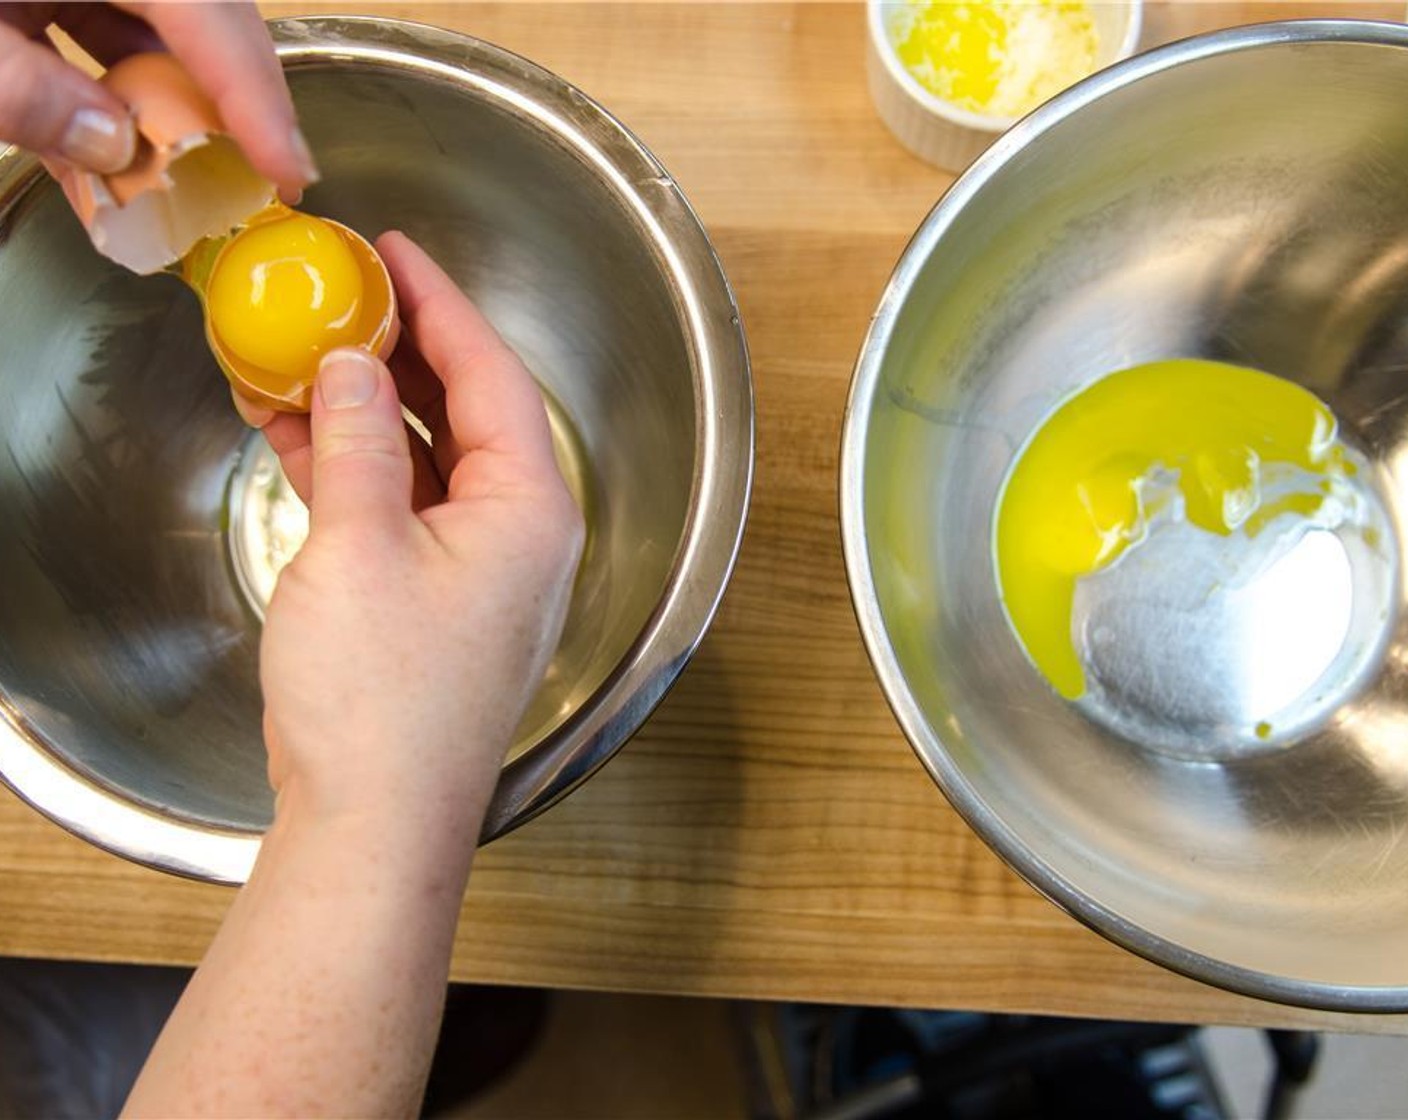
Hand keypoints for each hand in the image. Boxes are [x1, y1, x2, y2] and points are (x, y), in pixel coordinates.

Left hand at [0, 2, 314, 194]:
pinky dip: (129, 74)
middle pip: (211, 11)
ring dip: (187, 88)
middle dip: (243, 91)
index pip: (205, 9)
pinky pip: (116, 15)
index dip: (254, 95)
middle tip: (272, 169)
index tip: (288, 169)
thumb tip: (113, 149)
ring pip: (172, 16)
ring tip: (205, 161)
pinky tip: (122, 134)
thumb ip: (25, 91)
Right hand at [242, 231, 583, 849]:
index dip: (441, 306)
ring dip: (363, 412)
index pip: (492, 375)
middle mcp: (518, 534)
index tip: (395, 253)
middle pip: (466, 411)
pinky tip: (299, 434)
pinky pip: (401, 508)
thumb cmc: (385, 702)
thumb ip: (358, 444)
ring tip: (298, 357)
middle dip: (397, 353)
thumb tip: (348, 368)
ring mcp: (478, 570)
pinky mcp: (435, 602)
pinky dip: (354, 469)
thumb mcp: (358, 545)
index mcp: (529, 508)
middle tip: (339, 296)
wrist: (374, 822)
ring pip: (427, 459)